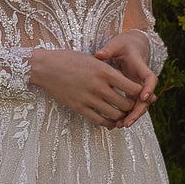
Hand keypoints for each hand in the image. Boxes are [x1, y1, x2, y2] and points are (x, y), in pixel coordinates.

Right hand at [28, 48, 143, 128]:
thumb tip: (125, 82)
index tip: (138, 94)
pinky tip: (110, 121)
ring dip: (121, 116)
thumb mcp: (93, 60)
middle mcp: (98, 86)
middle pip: (125, 104)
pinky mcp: (79, 107)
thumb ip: (109, 71)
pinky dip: (108, 123)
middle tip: (131, 106)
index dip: (139, 93)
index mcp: (104, 71)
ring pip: (114, 114)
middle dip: (131, 106)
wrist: (46, 67)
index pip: (132, 88)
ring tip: (122, 114)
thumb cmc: (69, 60)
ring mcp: (88, 98)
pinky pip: (99, 120)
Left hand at [94, 30, 157, 128]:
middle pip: (146, 99)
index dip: (149, 89)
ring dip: (131, 116)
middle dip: (137, 111)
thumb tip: (99, 55)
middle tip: (127, 122)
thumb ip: (109, 49)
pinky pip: (131, 106)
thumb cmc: (124, 44)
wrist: (131, 45)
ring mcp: (138, 87)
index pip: (150, 79)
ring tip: (119, 125)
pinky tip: (115, 123)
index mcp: (141, 66)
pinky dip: (125, 114)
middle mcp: (142, 80)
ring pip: (139, 105)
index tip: (143, 97)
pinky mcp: (132, 92)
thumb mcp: (116, 44)